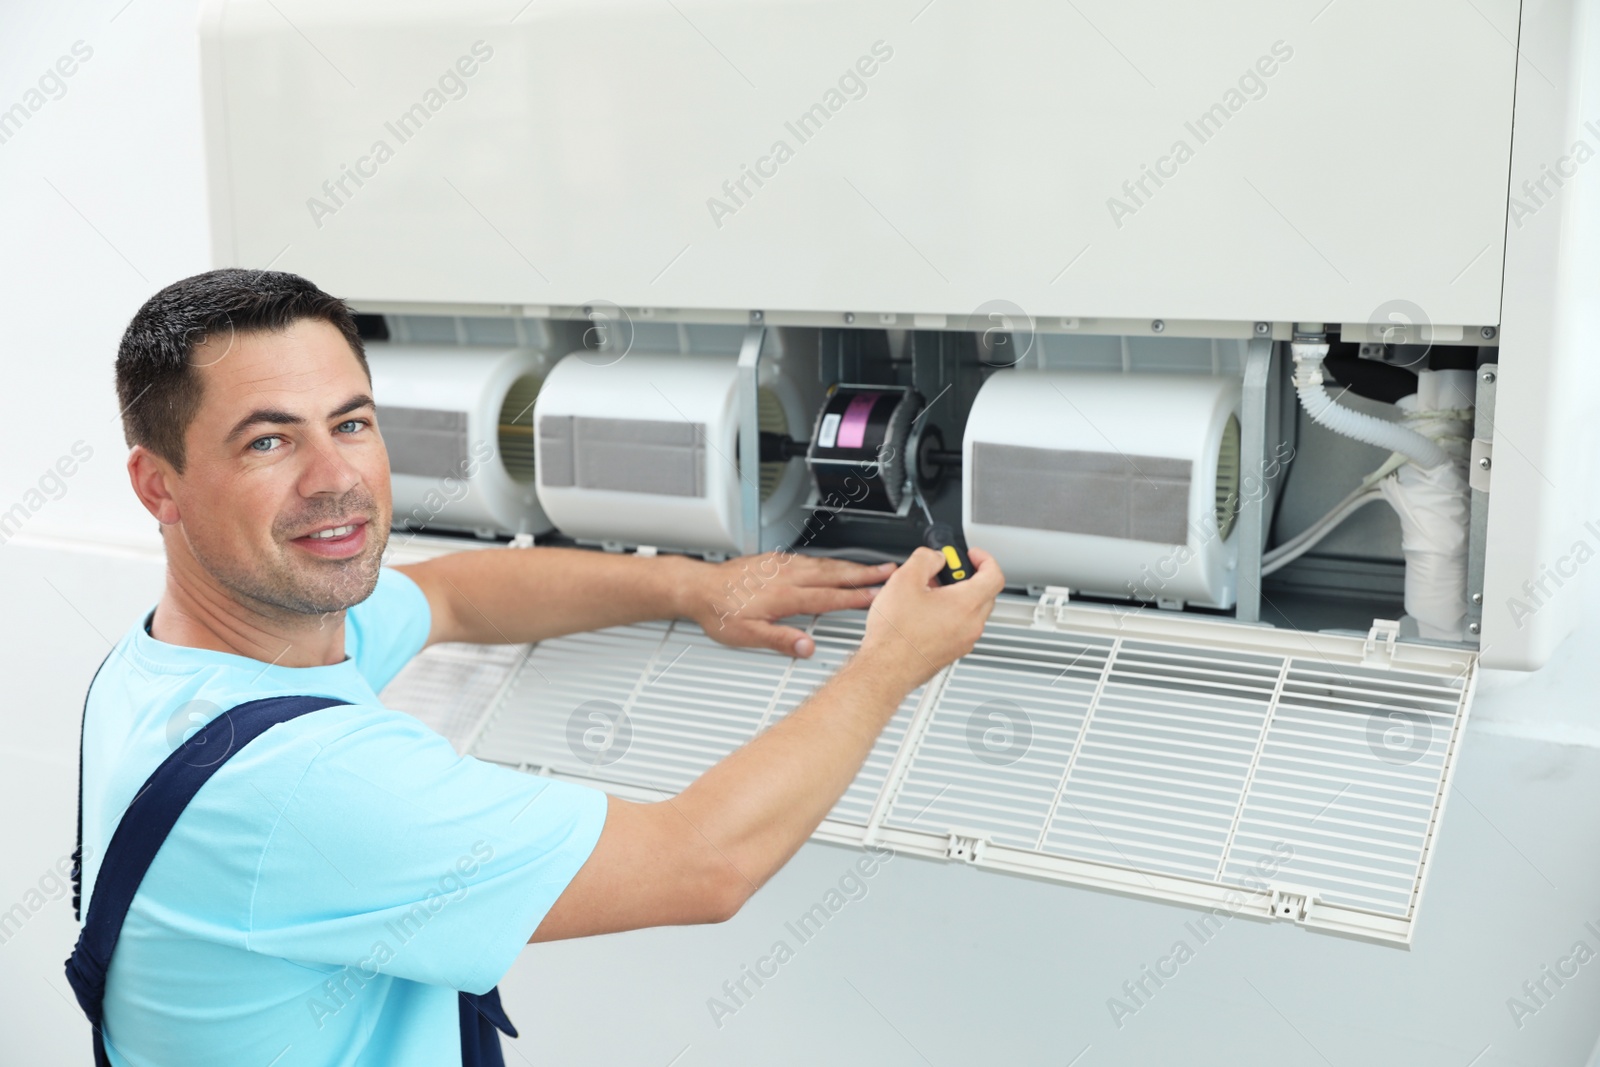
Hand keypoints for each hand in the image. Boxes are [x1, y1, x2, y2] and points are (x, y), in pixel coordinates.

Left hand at [685, 552, 898, 656]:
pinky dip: (828, 561)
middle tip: (889, 570)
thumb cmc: (719, 611)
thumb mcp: (747, 635)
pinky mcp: (773, 561)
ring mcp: (781, 566)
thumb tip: (807, 648)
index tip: (879, 595)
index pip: (830, 597)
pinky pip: (809, 559)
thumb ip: (780, 640)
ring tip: (870, 567)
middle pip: (834, 574)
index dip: (857, 596)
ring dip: (849, 565)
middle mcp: (786, 577)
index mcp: (785, 596)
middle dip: (864, 573)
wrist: (697, 587)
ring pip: (824, 564)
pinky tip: (833, 563)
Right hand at [856, 545, 1004, 693]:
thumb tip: (935, 557)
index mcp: (966, 605)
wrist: (885, 669)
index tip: (972, 555)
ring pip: (971, 612)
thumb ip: (926, 558)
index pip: (994, 576)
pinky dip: (950, 615)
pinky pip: (960, 627)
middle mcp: (971, 625)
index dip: (985, 559)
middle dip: (967, 577)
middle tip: (945, 572)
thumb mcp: (904, 580)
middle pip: (985, 593)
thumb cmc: (896, 634)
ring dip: (956, 597)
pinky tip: (924, 613)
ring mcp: (963, 642)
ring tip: (929, 593)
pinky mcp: (952, 653)